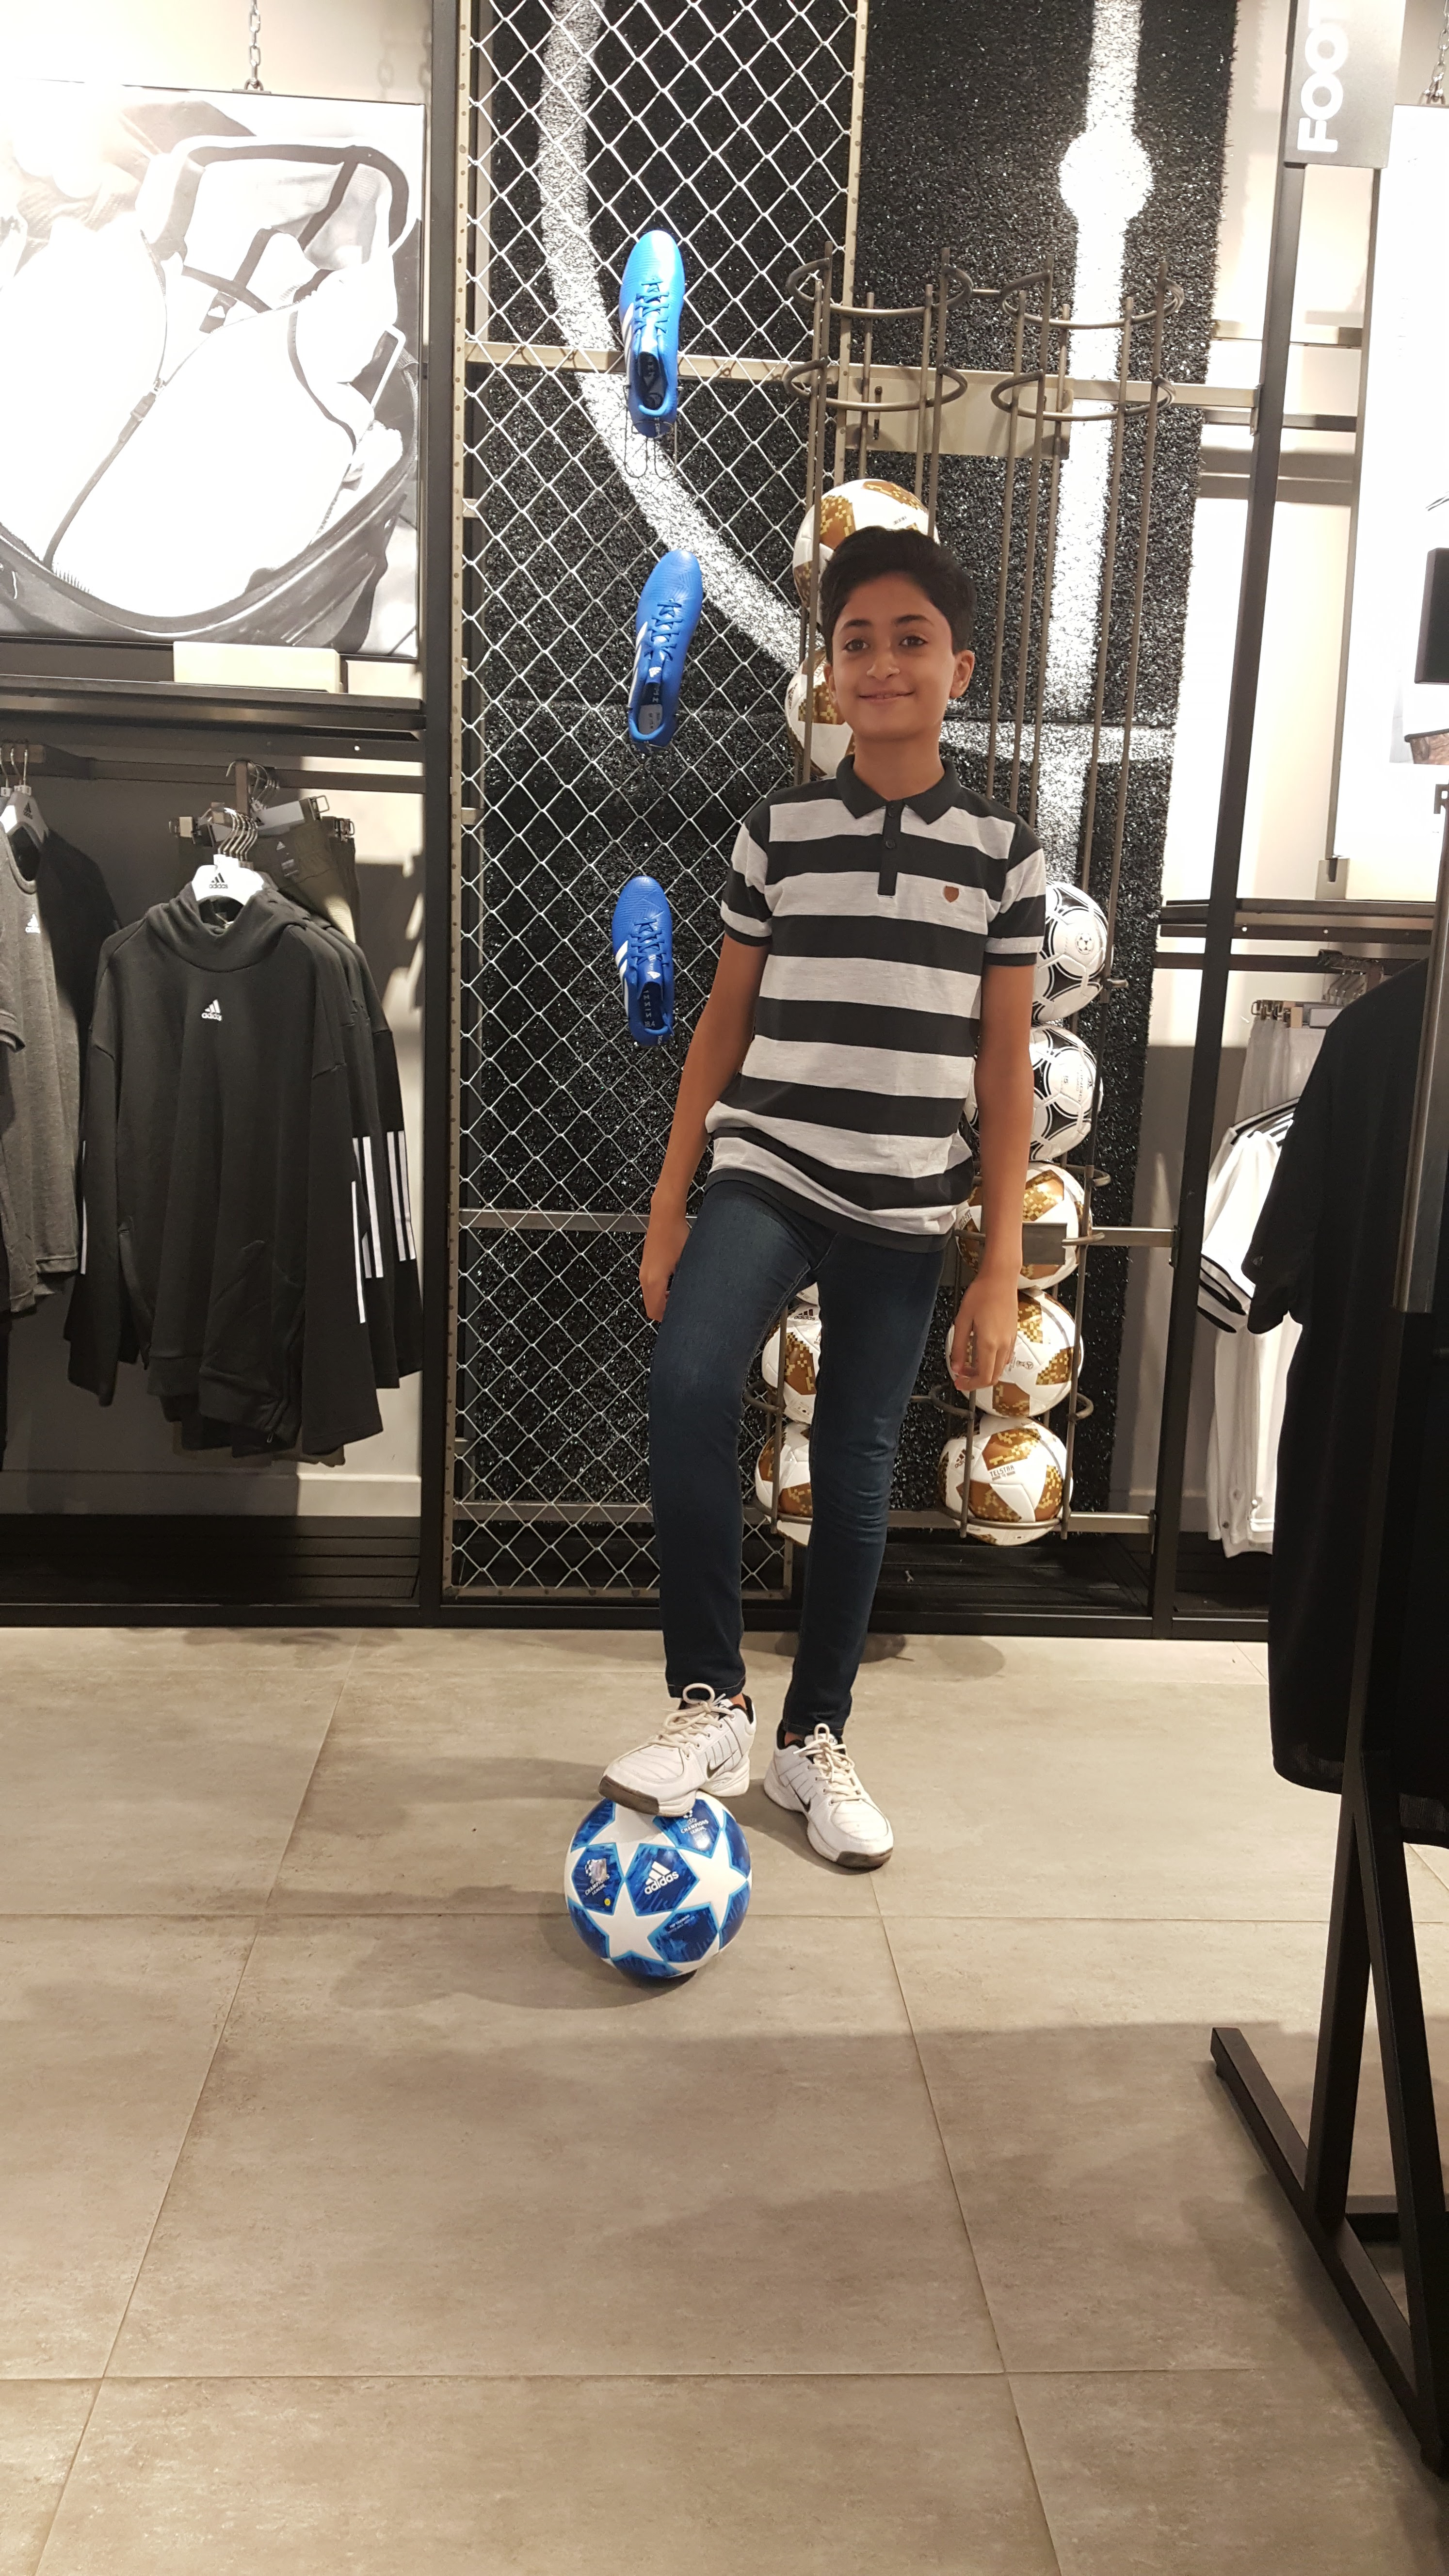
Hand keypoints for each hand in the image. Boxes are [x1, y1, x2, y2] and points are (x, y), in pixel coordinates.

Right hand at [640, 1199, 689, 1319]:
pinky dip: (660, 1289)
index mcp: (653, 1280)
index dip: (668, 1319)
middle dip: (666, 1310)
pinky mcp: (647, 1264)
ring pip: (650, 1296)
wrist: (665, 1215)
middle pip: (651, 1306)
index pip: (655, 1312)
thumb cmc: (676, 1234)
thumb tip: (689, 1298)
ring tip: (680, 1294)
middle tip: (682, 1307)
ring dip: (663, 1299)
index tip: (680, 1317)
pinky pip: (650, 1285)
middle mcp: (645, 1276)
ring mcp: (644, 1270)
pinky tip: (674, 1282)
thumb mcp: (686, 1263)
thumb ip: (684, 1284)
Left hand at [948, 1272, 1019, 1393]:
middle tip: (962, 1376)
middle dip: (976, 1381)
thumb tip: (955, 1365)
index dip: (970, 1385)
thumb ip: (958, 1347)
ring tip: (969, 1364)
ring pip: (1000, 1369)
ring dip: (985, 1372)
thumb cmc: (982, 1293)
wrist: (1000, 1279)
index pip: (983, 1377)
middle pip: (994, 1377)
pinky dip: (993, 1362)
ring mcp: (1011, 1340)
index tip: (959, 1382)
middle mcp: (1003, 1345)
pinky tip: (981, 1353)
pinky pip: (1005, 1357)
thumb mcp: (962, 1320)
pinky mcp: (1013, 1335)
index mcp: (989, 1343)